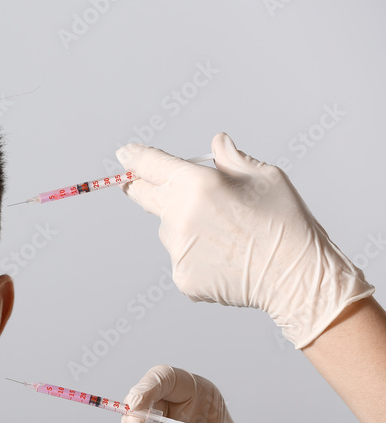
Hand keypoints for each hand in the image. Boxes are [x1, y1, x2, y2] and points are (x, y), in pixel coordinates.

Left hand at [116, 133, 373, 348]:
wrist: (298, 278)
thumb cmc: (287, 223)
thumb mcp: (265, 176)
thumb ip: (231, 158)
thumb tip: (215, 143)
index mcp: (197, 184)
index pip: (151, 165)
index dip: (135, 157)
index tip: (125, 154)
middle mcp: (179, 216)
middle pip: (144, 196)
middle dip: (139, 186)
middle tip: (137, 182)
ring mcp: (177, 249)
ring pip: (168, 228)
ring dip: (182, 224)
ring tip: (225, 233)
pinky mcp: (181, 276)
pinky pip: (180, 256)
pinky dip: (196, 254)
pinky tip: (226, 256)